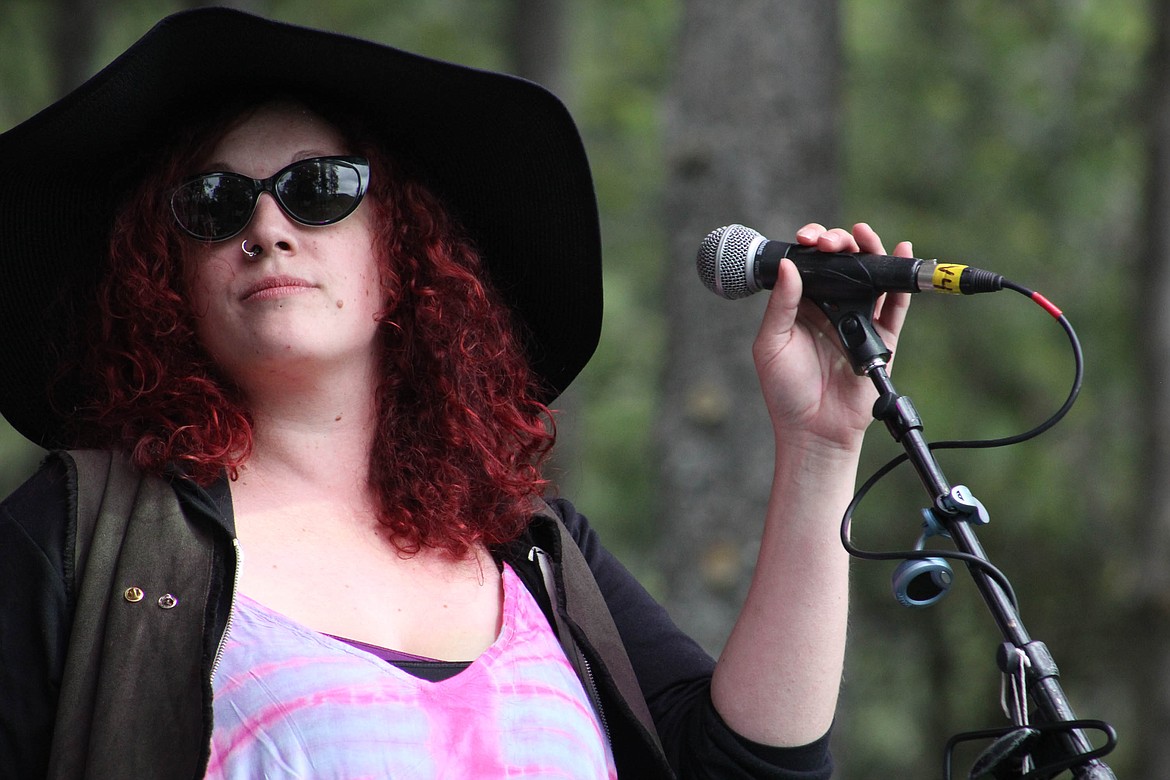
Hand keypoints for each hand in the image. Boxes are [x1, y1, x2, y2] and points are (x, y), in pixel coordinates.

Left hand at [753, 222, 911, 448]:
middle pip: (841, 264)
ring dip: (869, 251)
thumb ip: (781, 304)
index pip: (809, 265)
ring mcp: (857, 320)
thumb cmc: (786, 392)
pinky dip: (900, 280)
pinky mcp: (882, 338)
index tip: (808, 239)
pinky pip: (895, 304)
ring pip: (869, 276)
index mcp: (800, 306)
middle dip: (839, 244)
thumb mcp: (771, 344)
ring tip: (863, 236)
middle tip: (832, 243)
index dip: (811, 246)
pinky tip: (900, 251)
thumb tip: (790, 265)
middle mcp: (830, 308)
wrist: (814, 431)